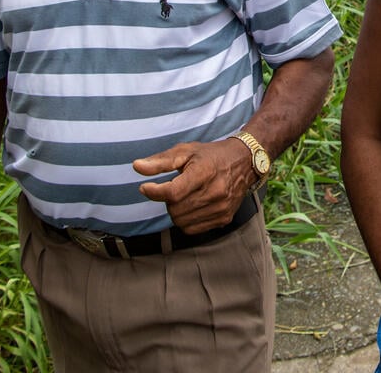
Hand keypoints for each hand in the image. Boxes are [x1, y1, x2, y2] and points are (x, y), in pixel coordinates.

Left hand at [134, 139, 254, 233]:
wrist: (244, 162)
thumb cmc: (210, 155)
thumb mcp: (185, 151)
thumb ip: (160, 161)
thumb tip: (136, 167)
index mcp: (204, 172)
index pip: (172, 192)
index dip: (155, 192)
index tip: (146, 188)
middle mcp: (215, 192)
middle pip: (175, 208)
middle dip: (168, 200)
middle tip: (176, 187)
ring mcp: (221, 207)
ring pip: (181, 221)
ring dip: (176, 210)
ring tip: (185, 196)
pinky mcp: (224, 218)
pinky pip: (192, 229)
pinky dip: (186, 220)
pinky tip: (193, 205)